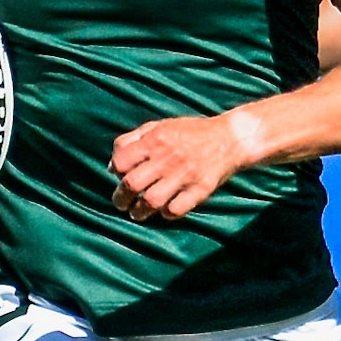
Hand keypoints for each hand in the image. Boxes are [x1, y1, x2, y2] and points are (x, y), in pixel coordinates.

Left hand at [108, 113, 254, 220]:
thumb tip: (111, 166)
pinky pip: (175, 210)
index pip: (122, 162)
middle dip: (121, 198)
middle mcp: (168, 158)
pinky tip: (164, 210)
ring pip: (151, 201)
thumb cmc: (190, 132)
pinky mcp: (200, 189)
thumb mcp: (159, 126)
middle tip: (121, 203)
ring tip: (137, 212)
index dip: (116, 173)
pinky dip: (165, 214)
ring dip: (139, 211)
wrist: (229, 138)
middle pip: (132, 184)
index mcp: (156, 140)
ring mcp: (185, 175)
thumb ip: (132, 140)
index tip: (118, 179)